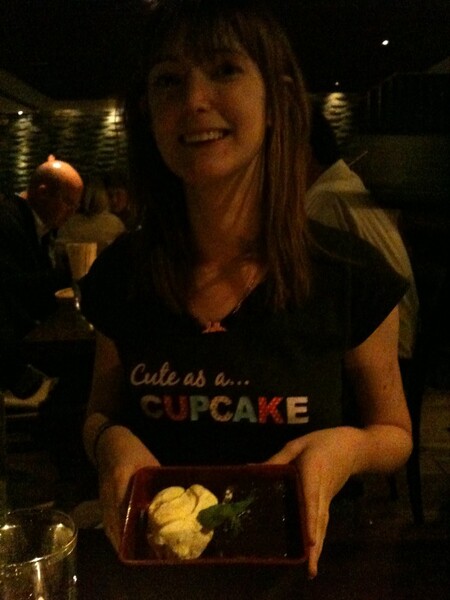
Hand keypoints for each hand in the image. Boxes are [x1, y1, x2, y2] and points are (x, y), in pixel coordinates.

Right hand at [96, 427, 159, 551]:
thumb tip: (170, 495)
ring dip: (120, 541)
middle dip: (125, 543)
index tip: (142, 545)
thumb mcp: (147, 460)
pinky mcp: (103, 501)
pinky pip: (108, 522)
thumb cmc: (129, 448)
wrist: (108, 441)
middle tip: (142, 553)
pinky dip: (116, 532)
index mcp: (120, 483)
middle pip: (113, 527)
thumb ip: (156, 478)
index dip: (131, 531)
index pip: (123, 513)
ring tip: (136, 550)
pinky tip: (128, 536)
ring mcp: (103, 500)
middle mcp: (109, 496)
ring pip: (109, 527)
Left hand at [265, 426, 362, 578]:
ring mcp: (327, 499)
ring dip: (318, 548)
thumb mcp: (297, 445)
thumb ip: (277, 459)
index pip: (311, 498)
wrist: (353, 447)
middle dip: (314, 544)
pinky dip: (319, 538)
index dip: (310, 518)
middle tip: (310, 568)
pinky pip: (323, 522)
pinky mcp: (328, 502)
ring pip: (322, 525)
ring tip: (312, 570)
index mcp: (313, 472)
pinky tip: (313, 553)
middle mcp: (321, 490)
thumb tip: (252, 470)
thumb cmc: (322, 442)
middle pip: (318, 519)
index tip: (310, 539)